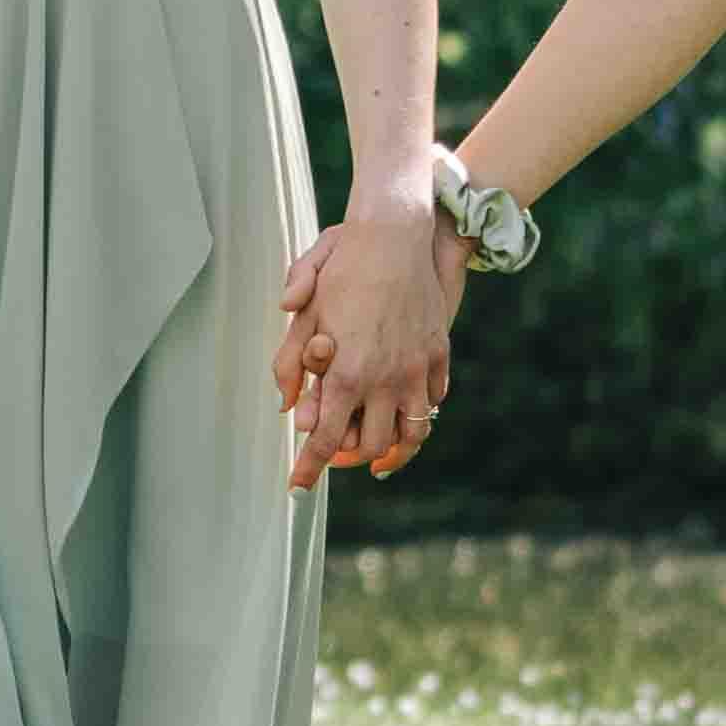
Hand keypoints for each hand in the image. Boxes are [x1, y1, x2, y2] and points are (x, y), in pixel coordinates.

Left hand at [272, 212, 465, 487]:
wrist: (396, 237)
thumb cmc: (342, 270)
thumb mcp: (305, 313)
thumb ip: (290, 362)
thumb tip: (287, 404)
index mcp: (347, 373)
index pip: (324, 439)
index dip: (309, 469)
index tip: (296, 488)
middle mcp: (386, 379)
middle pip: (371, 446)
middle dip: (349, 459)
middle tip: (333, 457)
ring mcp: (418, 370)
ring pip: (412, 434)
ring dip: (391, 449)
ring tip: (374, 455)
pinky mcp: (438, 355)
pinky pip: (433, 403)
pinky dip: (418, 417)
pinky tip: (402, 416)